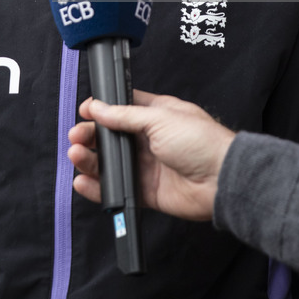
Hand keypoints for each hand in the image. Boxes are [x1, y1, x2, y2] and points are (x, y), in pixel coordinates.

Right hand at [68, 90, 234, 220]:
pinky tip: (83, 181)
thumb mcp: (159, 118)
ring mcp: (146, 165)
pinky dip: (98, 187)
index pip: (121, 108)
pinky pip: (117, 188)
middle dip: (90, 136)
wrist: (222, 179)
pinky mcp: (146, 191)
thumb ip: (124, 115)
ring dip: (90, 159)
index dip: (101, 109)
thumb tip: (98, 107)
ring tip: (76, 155)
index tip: (85, 112)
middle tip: (76, 136)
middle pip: (110, 137)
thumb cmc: (201, 141)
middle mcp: (148, 139)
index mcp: (154, 114)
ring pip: (110, 163)